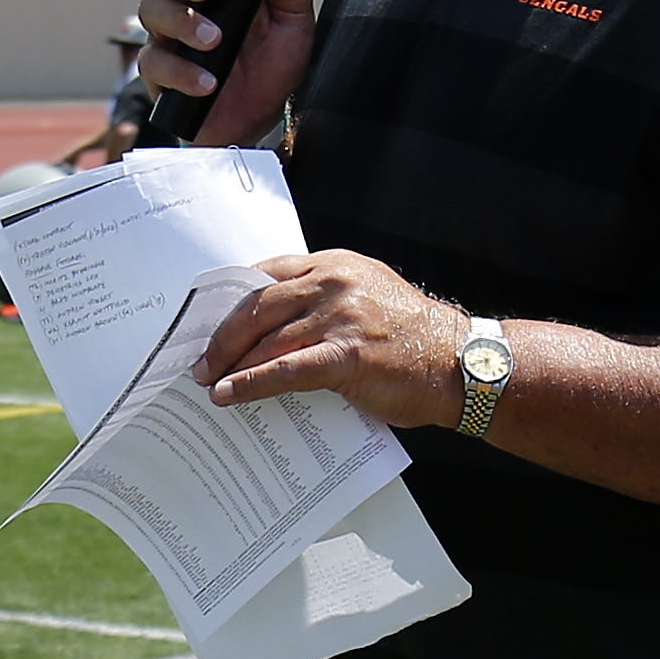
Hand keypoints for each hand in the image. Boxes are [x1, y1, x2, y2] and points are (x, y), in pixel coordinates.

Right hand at [132, 0, 317, 127]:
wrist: (260, 119)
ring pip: (151, 9)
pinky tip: (207, 82)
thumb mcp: (294, 25)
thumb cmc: (271, 63)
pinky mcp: (158, 71)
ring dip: (182, 22)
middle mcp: (185, 0)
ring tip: (213, 41)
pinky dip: (181, 71)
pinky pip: (153, 62)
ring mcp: (167, 34)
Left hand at [194, 249, 467, 423]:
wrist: (460, 363)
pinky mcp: (348, 355)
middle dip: (221, 336)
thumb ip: (324, 299)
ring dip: (230, 363)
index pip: (266, 274)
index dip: (231, 300)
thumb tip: (272, 326)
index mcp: (335, 264)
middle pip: (257, 306)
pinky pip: (286, 369)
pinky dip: (251, 383)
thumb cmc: (413, 337)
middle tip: (200, 361)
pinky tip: (229, 394)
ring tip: (209, 382)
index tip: (208, 321)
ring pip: (267, 339)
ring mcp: (341, 317)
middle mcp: (334, 283)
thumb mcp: (367, 296)